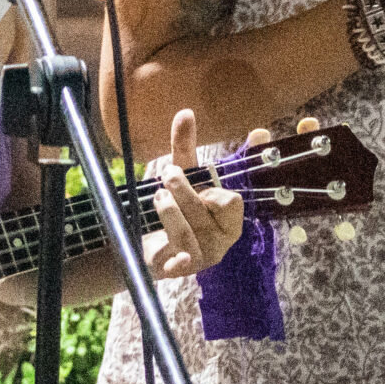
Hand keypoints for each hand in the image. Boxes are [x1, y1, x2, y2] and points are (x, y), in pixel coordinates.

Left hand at [141, 109, 245, 279]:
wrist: (142, 245)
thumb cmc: (172, 209)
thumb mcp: (178, 177)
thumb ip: (184, 149)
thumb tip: (186, 112)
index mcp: (230, 218)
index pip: (234, 197)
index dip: (228, 179)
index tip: (241, 147)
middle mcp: (222, 239)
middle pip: (206, 207)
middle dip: (184, 189)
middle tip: (167, 177)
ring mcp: (203, 256)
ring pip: (188, 230)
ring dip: (168, 210)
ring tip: (157, 199)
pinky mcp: (181, 270)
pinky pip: (182, 263)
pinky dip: (179, 260)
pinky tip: (176, 257)